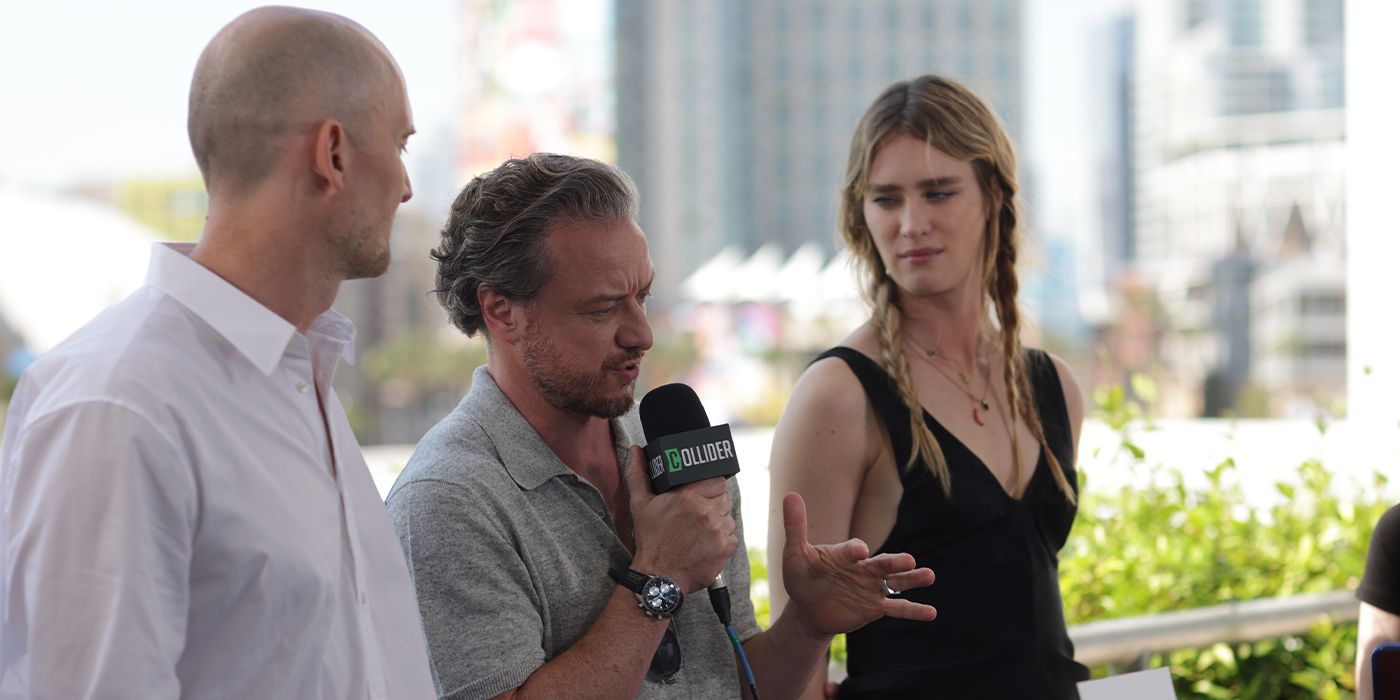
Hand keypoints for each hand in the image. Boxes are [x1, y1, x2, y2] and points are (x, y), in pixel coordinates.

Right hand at [621, 446, 736, 592]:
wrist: (658, 576)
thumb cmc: (651, 539)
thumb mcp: (640, 504)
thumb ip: (638, 474)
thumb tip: (636, 450)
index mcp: (689, 497)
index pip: (717, 480)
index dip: (711, 487)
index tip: (701, 495)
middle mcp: (707, 512)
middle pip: (724, 498)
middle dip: (714, 504)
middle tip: (698, 515)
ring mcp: (718, 531)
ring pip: (729, 517)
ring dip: (719, 521)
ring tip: (700, 531)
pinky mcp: (726, 548)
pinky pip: (731, 536)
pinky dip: (722, 539)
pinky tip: (705, 544)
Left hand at [779, 492, 935, 636]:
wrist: (807, 608)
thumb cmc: (802, 577)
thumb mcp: (795, 554)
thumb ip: (795, 527)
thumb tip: (790, 494)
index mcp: (845, 554)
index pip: (853, 549)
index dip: (855, 550)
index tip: (859, 552)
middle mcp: (864, 568)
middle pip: (882, 563)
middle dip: (894, 562)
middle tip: (908, 560)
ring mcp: (871, 587)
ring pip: (896, 582)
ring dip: (912, 579)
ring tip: (929, 575)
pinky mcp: (875, 607)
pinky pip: (897, 608)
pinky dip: (914, 610)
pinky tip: (931, 613)